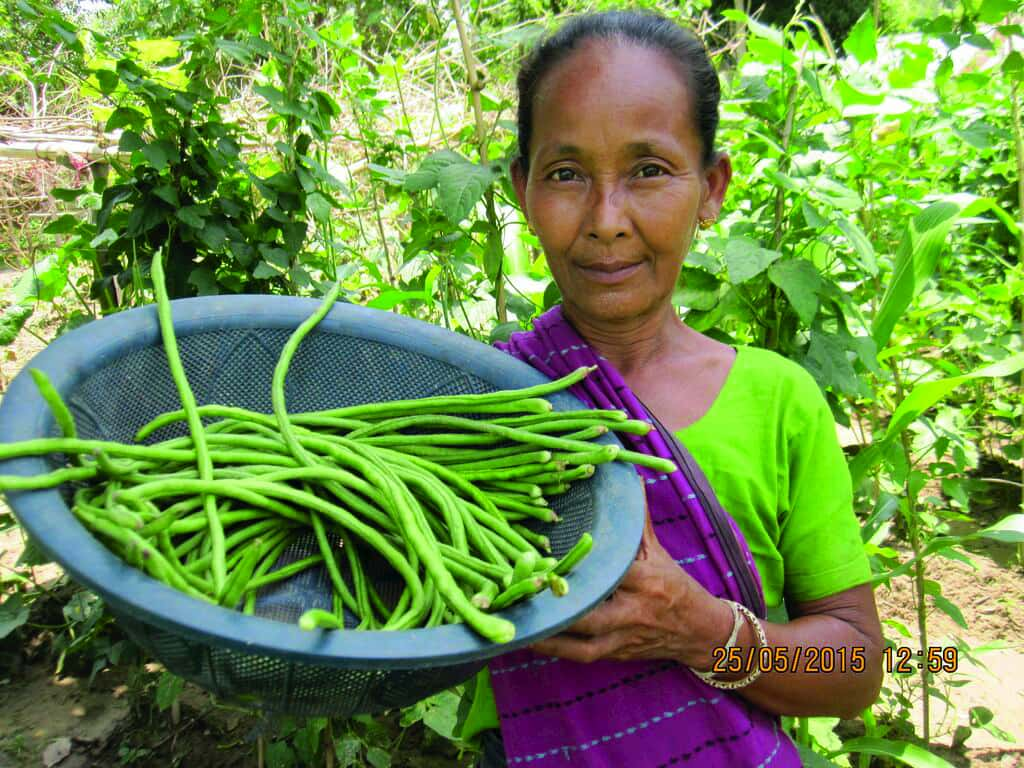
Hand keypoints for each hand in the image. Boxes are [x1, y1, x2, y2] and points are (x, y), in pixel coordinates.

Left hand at [530, 511, 733, 666]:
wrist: (698, 631)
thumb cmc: (674, 585)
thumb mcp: (657, 550)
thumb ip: (636, 519)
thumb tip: (628, 478)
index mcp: (645, 581)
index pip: (612, 570)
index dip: (581, 563)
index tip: (547, 553)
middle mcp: (632, 611)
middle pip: (592, 612)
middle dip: (558, 604)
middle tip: (522, 587)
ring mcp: (622, 637)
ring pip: (581, 641)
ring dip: (548, 633)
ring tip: (515, 618)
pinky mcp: (614, 654)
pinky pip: (580, 655)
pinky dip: (553, 648)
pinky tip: (528, 638)